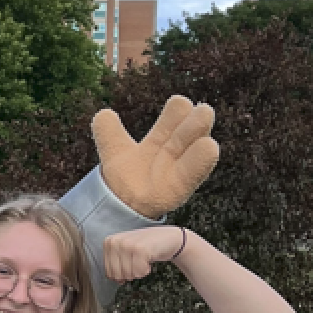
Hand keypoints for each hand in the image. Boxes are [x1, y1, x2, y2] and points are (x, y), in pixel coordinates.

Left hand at [92, 96, 218, 218]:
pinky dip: (205, 155)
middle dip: (196, 117)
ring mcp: (182, 166)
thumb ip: (107, 132)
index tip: (177, 107)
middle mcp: (177, 147)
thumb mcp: (114, 149)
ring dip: (199, 131)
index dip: (179, 108)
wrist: (122, 205)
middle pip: (196, 122)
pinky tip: (208, 146)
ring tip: (201, 124)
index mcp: (164, 134)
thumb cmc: (125, 175)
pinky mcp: (182, 186)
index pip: (180, 110)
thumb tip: (103, 115)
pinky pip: (199, 169)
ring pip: (201, 142)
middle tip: (194, 115)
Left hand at [103, 226, 187, 282]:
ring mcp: (127, 244)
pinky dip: (146, 270)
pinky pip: (139, 272)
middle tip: (138, 261)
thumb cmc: (146, 247)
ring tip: (144, 259)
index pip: (109, 273)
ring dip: (139, 271)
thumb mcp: (125, 254)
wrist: (168, 238)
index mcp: (108, 243)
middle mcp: (115, 242)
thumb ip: (116, 266)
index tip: (131, 263)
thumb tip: (117, 281)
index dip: (122, 274)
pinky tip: (149, 259)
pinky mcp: (140, 249)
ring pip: (128, 274)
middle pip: (117, 275)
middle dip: (130, 273)